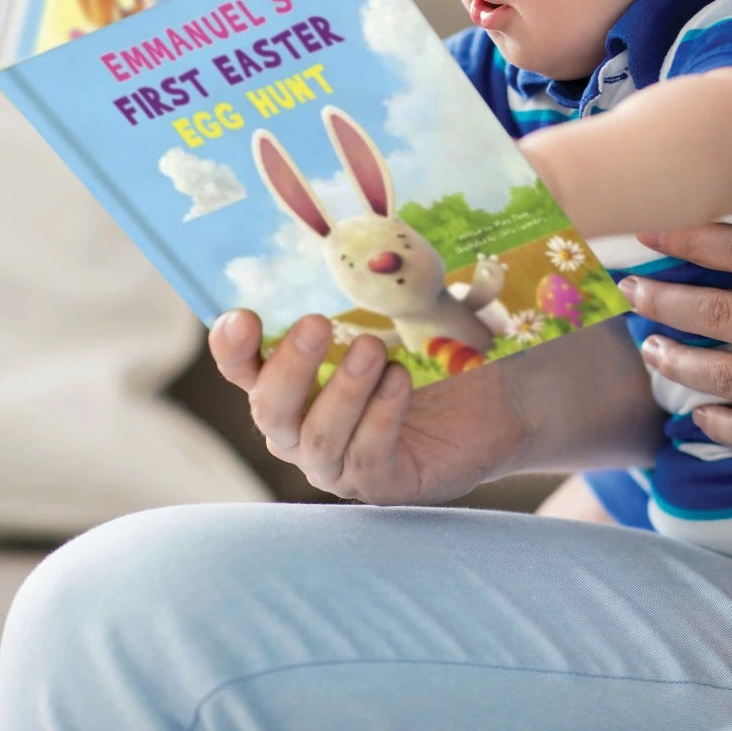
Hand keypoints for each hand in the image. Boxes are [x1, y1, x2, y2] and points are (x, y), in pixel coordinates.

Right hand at [208, 310, 521, 504]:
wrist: (499, 400)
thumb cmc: (437, 352)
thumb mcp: (401, 315)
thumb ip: (369, 291)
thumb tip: (366, 245)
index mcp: (294, 386)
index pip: (244, 371)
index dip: (232, 349)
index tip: (242, 317)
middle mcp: (302, 430)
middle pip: (271, 409)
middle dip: (290, 366)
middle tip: (316, 323)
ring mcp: (339, 464)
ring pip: (318, 437)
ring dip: (343, 389)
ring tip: (372, 348)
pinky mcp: (381, 485)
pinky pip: (367, 456)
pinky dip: (381, 414)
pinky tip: (400, 380)